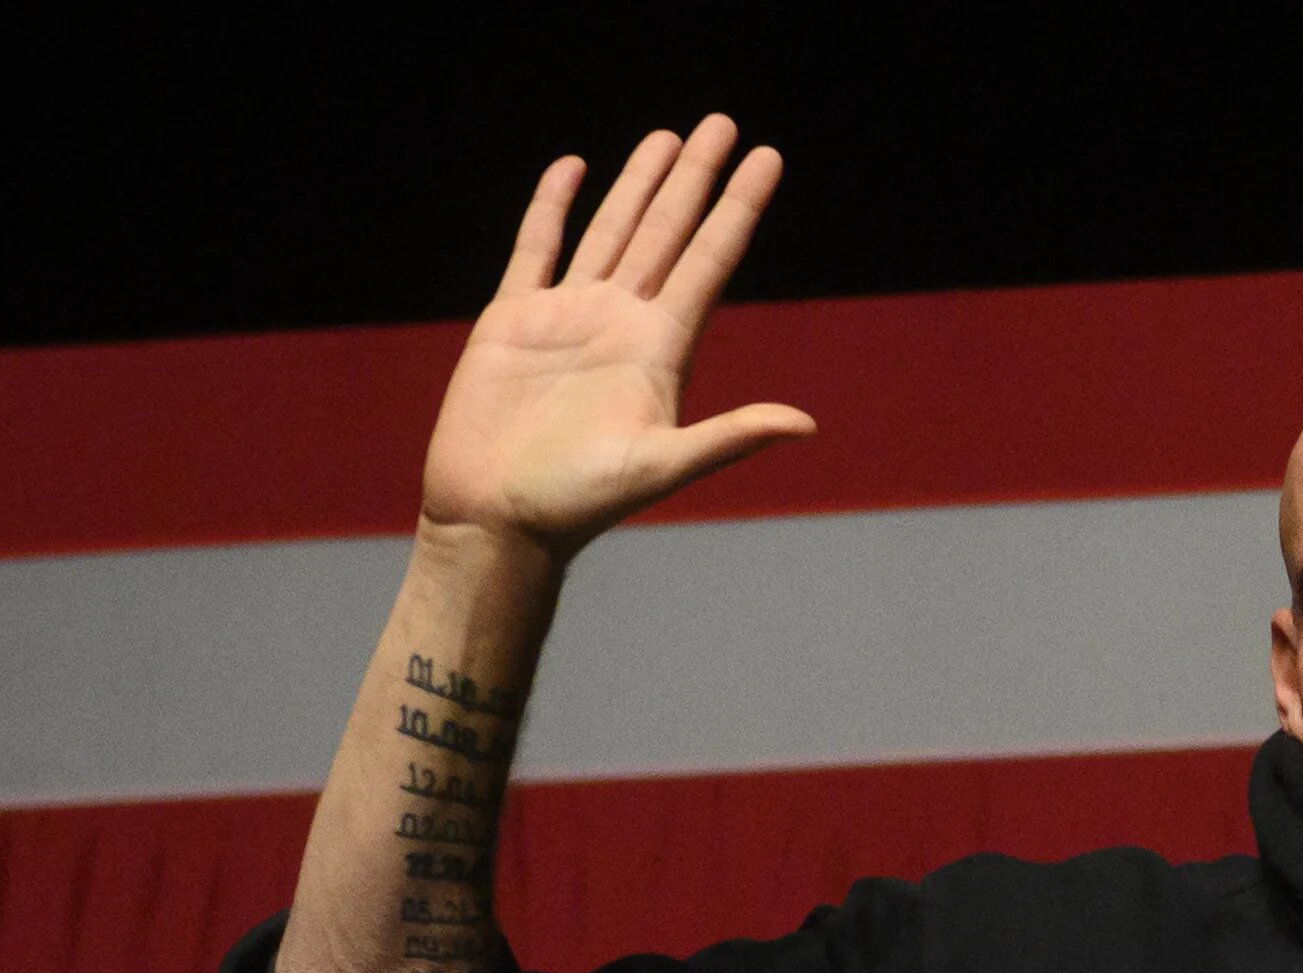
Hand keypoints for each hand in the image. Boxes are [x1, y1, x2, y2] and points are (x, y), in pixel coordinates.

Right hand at [418, 116, 814, 563]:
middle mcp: (622, 324)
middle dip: (696, 177)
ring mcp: (569, 318)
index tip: (767, 157)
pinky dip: (552, 206)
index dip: (739, 207)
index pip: (711, 259)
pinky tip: (573, 168)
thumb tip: (806, 424)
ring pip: (612, 231)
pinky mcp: (513, 320)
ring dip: (640, 185)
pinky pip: (537, 248)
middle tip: (723, 123)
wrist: (497, 521)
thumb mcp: (661, 467)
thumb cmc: (578, 504)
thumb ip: (730, 438)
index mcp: (661, 349)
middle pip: (670, 232)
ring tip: (668, 136)